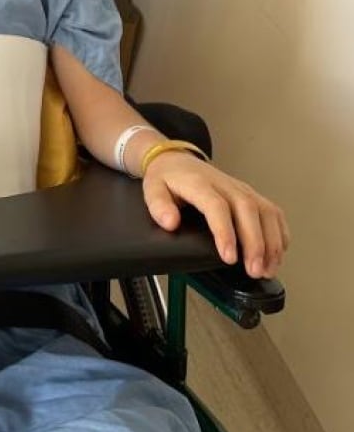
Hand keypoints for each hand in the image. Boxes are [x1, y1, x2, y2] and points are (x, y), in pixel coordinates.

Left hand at [141, 152, 289, 278]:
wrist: (178, 160)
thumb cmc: (168, 178)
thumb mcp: (152, 189)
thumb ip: (159, 206)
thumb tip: (170, 223)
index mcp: (200, 184)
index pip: (217, 207)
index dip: (225, 232)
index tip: (229, 258)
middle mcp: (226, 185)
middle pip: (248, 210)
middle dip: (255, 243)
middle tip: (254, 270)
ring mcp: (242, 189)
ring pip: (265, 212)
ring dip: (271, 242)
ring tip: (267, 268)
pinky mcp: (252, 195)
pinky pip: (273, 212)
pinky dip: (279, 233)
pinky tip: (277, 254)